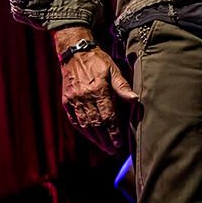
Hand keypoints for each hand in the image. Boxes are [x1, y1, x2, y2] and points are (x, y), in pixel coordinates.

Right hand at [55, 30, 137, 153]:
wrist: (74, 52)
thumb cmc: (97, 60)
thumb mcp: (113, 69)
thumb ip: (122, 86)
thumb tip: (135, 100)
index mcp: (98, 90)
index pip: (108, 117)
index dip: (113, 132)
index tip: (118, 142)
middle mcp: (85, 97)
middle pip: (96, 124)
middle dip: (105, 139)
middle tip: (112, 150)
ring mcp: (74, 100)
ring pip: (85, 124)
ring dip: (94, 138)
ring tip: (103, 146)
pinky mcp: (66, 102)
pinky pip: (74, 120)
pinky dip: (82, 130)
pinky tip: (89, 136)